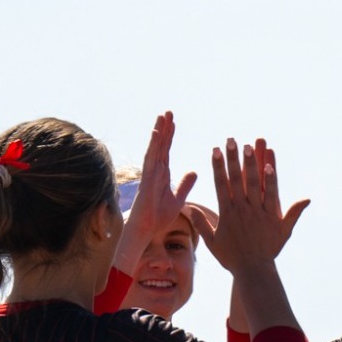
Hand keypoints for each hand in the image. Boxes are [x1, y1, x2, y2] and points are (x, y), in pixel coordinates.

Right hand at [121, 112, 197, 252]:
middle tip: (168, 112)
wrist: (146, 230)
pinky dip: (153, 146)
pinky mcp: (147, 179)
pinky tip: (156, 132)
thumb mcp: (177, 198)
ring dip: (158, 132)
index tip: (173, 122)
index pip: (166, 151)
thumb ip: (184, 184)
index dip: (170, 136)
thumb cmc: (158, 217)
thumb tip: (194, 171)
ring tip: (162, 116)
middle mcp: (155, 170)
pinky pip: (150, 159)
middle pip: (160, 145)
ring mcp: (150, 173)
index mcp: (162, 174)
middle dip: (164, 129)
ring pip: (155, 148)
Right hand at [189, 138, 310, 275]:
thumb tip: (189, 208)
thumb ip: (201, 223)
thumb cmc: (231, 258)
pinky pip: (273, 198)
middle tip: (232, 140)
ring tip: (251, 145)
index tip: (215, 149)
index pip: (221, 184)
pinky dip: (272, 182)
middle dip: (234, 158)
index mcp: (227, 213)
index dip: (218, 166)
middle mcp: (242, 210)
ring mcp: (258, 213)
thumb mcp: (212, 242)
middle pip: (237, 179)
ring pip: (255, 184)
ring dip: (252, 164)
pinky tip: (271, 167)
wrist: (253, 271)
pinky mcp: (273, 219)